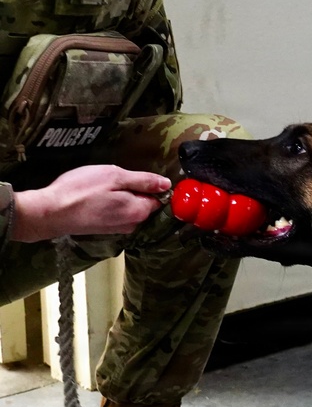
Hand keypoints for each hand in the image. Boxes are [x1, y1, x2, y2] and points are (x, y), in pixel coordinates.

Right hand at [10, 165, 171, 241]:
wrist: (50, 212)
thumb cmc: (81, 191)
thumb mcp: (115, 177)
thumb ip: (143, 181)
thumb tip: (166, 184)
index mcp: (139, 212)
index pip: (158, 198)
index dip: (148, 185)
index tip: (131, 178)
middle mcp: (132, 225)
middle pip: (143, 203)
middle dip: (132, 190)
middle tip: (111, 181)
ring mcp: (118, 229)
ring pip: (128, 208)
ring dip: (119, 196)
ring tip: (100, 189)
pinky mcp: (104, 229)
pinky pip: (115, 213)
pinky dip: (109, 204)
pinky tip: (95, 197)